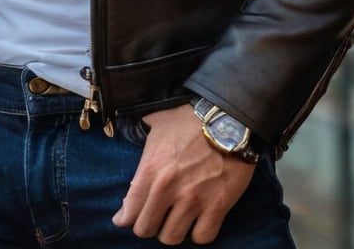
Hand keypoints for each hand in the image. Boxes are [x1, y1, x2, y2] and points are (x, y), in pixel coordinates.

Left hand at [112, 104, 255, 244]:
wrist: (228, 118)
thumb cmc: (190, 120)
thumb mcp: (157, 125)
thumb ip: (143, 148)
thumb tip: (131, 150)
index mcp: (151, 168)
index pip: (129, 212)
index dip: (125, 218)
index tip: (128, 218)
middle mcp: (169, 188)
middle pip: (146, 229)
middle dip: (148, 226)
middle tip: (154, 218)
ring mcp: (194, 199)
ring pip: (172, 238)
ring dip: (171, 231)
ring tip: (174, 220)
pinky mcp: (218, 205)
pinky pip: (202, 237)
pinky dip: (198, 233)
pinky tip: (197, 222)